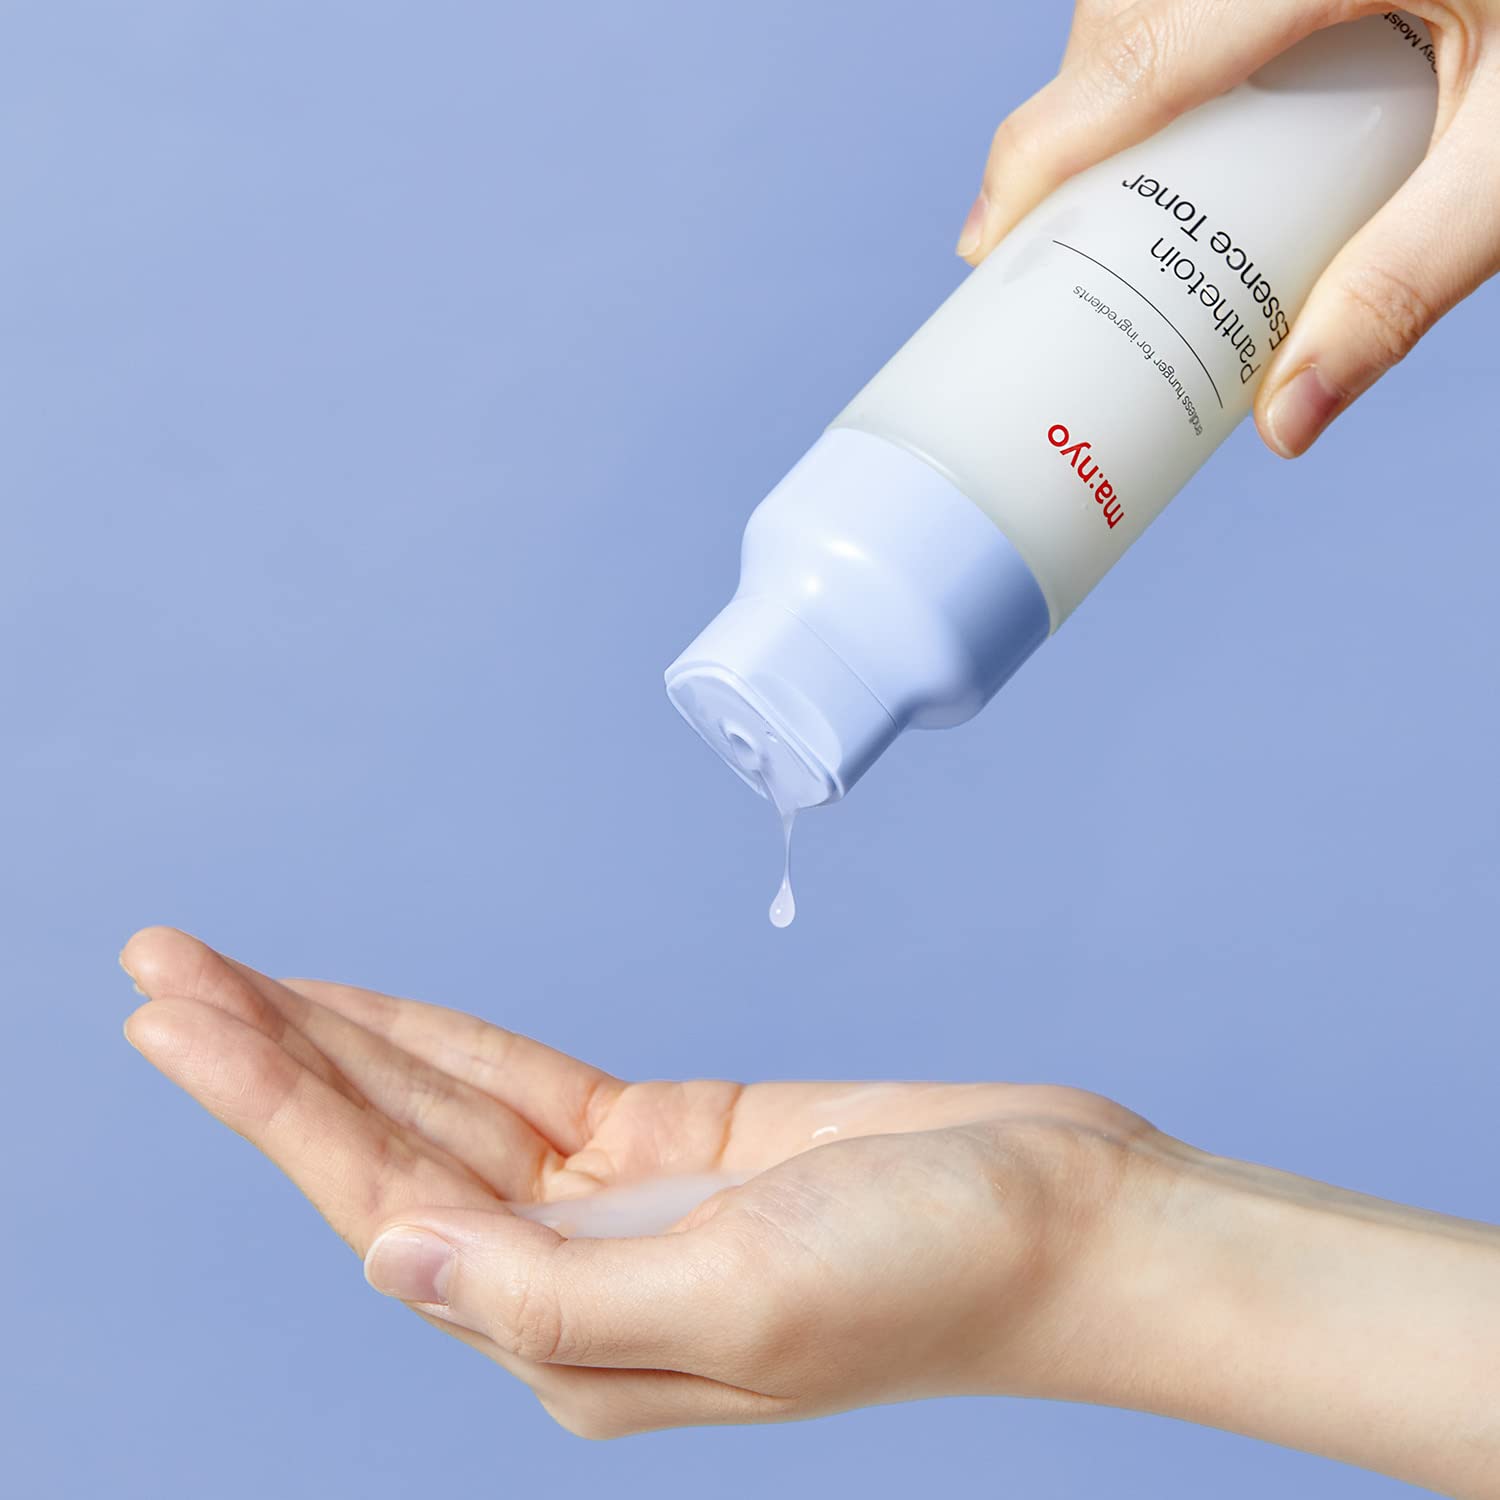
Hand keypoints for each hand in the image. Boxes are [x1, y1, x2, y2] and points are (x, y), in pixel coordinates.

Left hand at [123, 927, 1499, 1495]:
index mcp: (571, 1340)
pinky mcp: (668, 1142)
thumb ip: (556, 1295)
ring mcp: (615, 1206)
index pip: (378, 1202)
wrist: (1064, 1221)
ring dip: (337, 1038)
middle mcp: (571, 1278)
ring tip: (227, 976)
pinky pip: (525, 1080)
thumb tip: (394, 1260)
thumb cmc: (935, 1272)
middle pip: (383, 1147)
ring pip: (440, 1107)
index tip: (178, 1010)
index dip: (270, 1100)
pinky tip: (373, 1011)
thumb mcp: (744, 1296)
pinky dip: (441, 1039)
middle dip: (270, 1054)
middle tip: (160, 962)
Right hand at [955, 0, 1499, 456]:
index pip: (1142, 51)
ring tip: (1140, 170)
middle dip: (1078, 120)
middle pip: (1126, 11)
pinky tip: (1214, 94)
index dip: (1042, 149)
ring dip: (1123, 73)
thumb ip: (1406, 283)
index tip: (986, 242)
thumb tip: (1281, 423)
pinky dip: (1176, 34)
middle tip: (1078, 227)